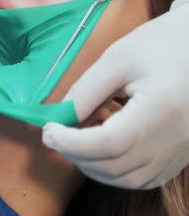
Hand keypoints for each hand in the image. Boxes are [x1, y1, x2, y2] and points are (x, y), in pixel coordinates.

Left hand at [42, 0, 188, 188]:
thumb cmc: (161, 43)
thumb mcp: (117, 59)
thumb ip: (85, 91)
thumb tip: (59, 119)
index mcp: (162, 107)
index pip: (108, 143)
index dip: (71, 142)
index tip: (48, 130)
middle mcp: (176, 138)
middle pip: (114, 165)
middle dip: (75, 154)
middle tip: (55, 134)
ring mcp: (181, 151)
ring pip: (127, 180)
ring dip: (91, 166)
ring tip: (74, 140)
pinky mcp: (180, 157)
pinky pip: (142, 179)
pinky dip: (113, 171)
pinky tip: (98, 150)